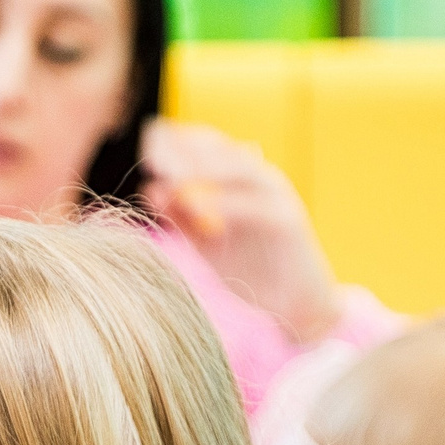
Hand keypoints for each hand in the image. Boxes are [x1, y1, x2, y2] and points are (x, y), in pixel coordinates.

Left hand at [140, 118, 342, 344]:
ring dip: (204, 168)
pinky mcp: (289, 221)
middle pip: (222, 151)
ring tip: (170, 171)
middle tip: (152, 149)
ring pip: (239, 171)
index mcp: (244, 179)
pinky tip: (198, 206)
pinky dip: (226, 204)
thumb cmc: (253, 268)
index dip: (179, 140)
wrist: (297, 304)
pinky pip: (253, 207)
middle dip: (186, 148)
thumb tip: (150, 187)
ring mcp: (278, 197)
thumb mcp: (208, 242)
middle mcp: (263, 179)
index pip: (210, 147)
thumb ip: (182, 217)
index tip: (146, 141)